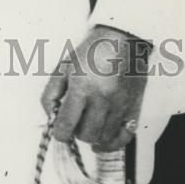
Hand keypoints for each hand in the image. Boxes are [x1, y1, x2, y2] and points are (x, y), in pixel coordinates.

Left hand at [41, 25, 149, 151]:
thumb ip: (51, 93)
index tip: (58, 129)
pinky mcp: (134, 108)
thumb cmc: (89, 52)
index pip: (66, 124)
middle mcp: (102, 99)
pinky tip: (103, 140)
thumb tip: (50, 116)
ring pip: (104, 139)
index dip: (59, 132)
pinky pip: (125, 137)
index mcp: (81, 87)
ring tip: (88, 124)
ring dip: (93, 136)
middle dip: (76, 132)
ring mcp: (120, 106)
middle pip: (86, 135)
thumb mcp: (63, 67)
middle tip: (75, 121)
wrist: (120, 40)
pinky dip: (113, 143)